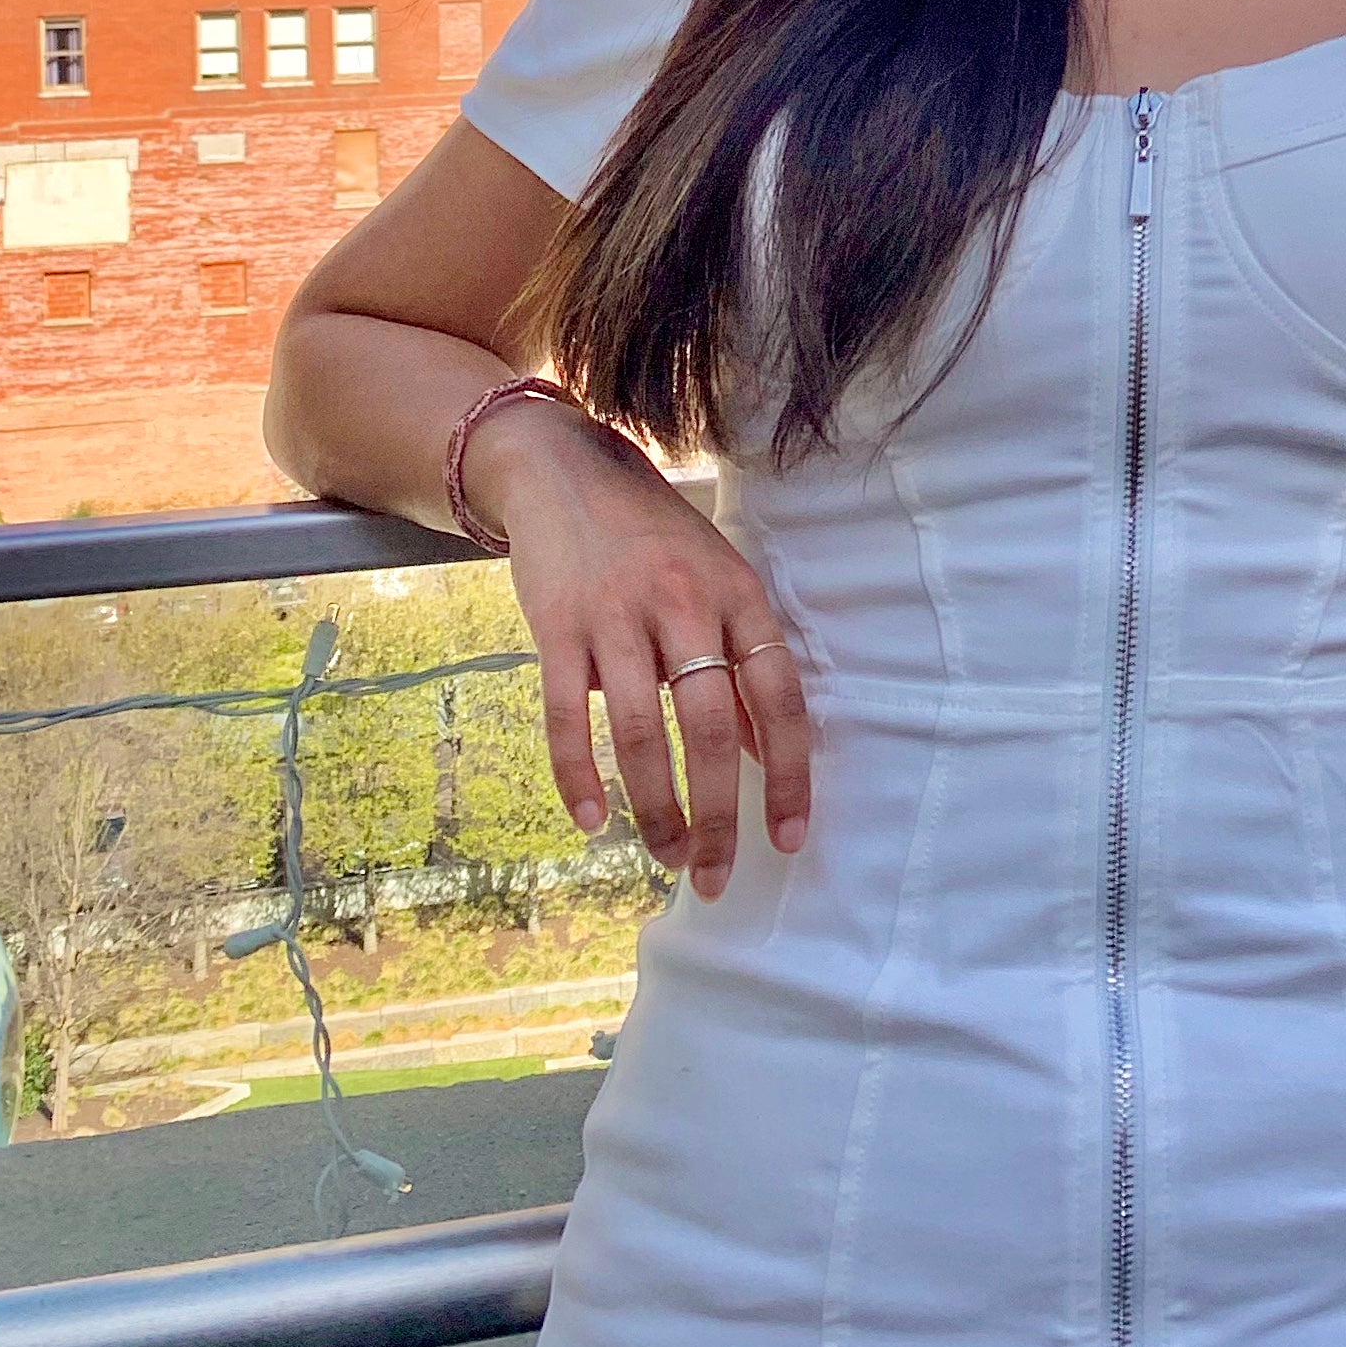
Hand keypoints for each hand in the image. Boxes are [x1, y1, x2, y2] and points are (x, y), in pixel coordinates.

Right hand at [465, 395, 812, 900]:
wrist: (565, 471)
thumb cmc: (656, 539)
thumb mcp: (719, 582)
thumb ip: (744, 662)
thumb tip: (771, 754)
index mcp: (738, 596)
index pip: (779, 697)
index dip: (788, 773)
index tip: (787, 838)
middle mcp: (684, 606)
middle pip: (711, 727)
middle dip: (718, 814)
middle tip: (716, 875)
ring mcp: (617, 616)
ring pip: (641, 733)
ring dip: (655, 808)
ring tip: (666, 857)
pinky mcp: (557, 627)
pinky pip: (566, 716)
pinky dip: (577, 776)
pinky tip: (591, 822)